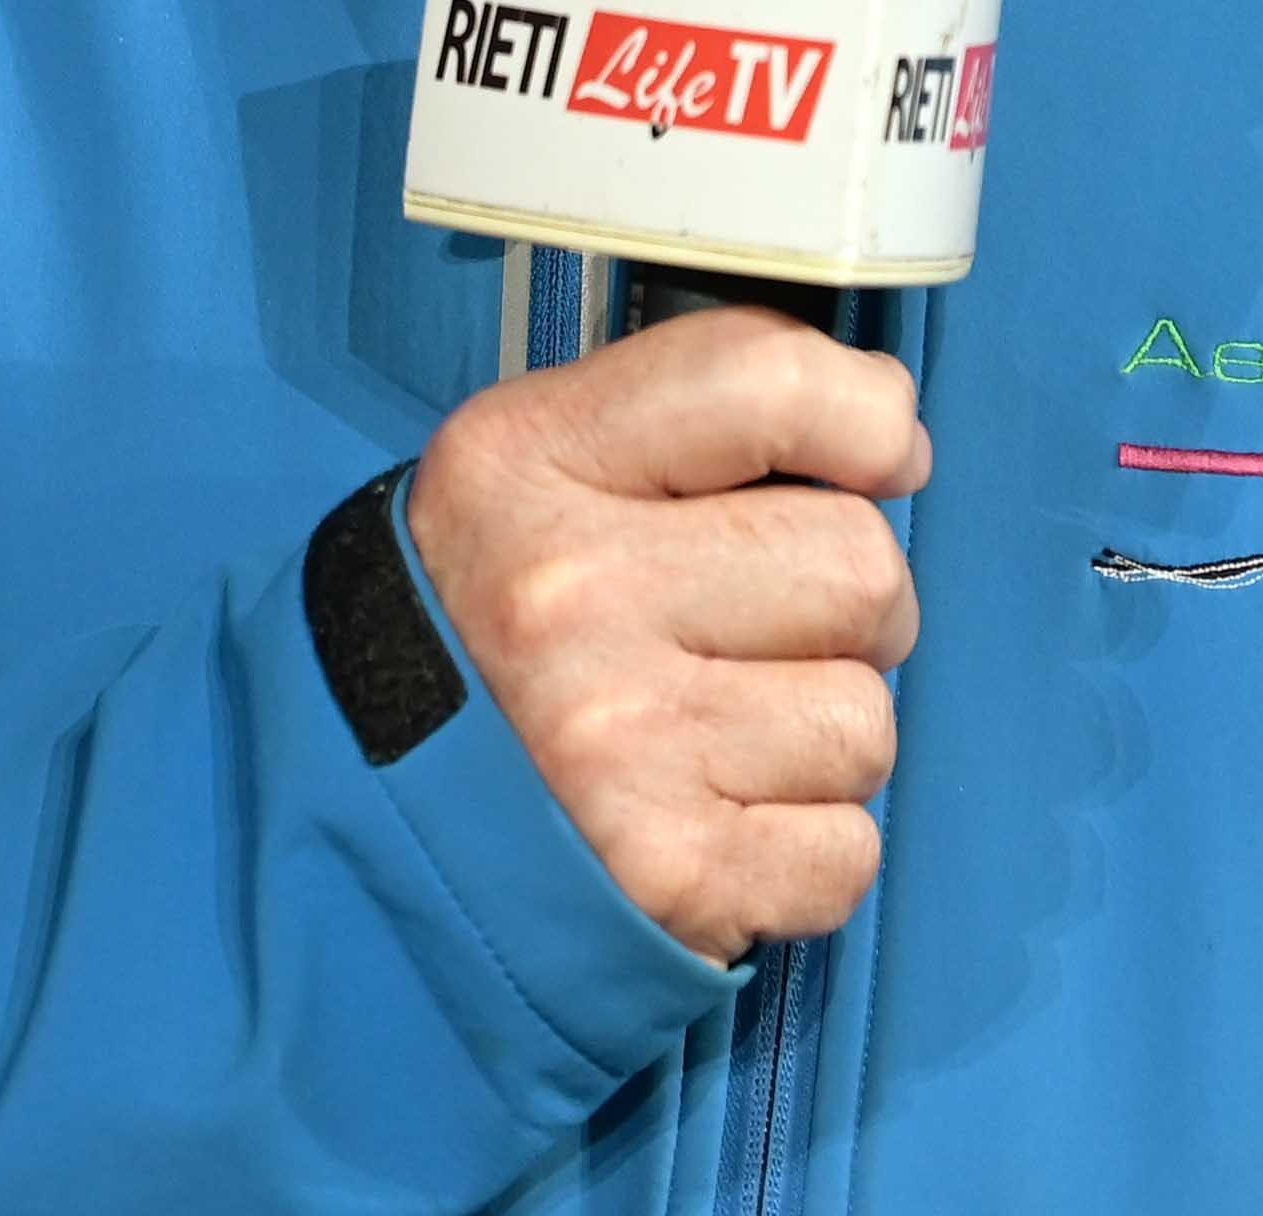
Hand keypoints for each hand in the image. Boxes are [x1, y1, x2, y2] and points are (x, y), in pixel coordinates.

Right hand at [402, 305, 929, 961]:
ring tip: (723, 738)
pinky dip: (808, 853)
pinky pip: (848, 853)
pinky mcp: (664, 880)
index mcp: (530, 462)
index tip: (876, 460)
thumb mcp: (540, 466)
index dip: (871, 423)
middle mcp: (566, 596)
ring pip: (866, 722)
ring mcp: (615, 747)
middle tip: (767, 634)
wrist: (366, 818)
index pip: (774, 381)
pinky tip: (720, 827)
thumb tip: (895, 442)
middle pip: (862, 567)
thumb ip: (700, 414)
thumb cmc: (496, 626)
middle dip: (852, 608)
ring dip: (822, 740)